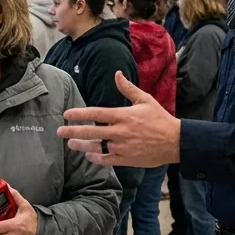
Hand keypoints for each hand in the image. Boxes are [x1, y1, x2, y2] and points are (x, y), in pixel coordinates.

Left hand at [57, 71, 181, 167]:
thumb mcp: (145, 100)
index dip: (80, 114)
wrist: (175, 141)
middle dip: (73, 132)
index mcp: (123, 115)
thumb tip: (117, 73)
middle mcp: (120, 132)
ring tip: (71, 144)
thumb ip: (128, 88)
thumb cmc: (160, 119)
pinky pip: (107, 160)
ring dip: (81, 146)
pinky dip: (96, 158)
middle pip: (91, 132)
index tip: (67, 114)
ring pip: (96, 147)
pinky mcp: (127, 159)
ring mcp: (123, 147)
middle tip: (59, 132)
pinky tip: (89, 155)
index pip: (96, 113)